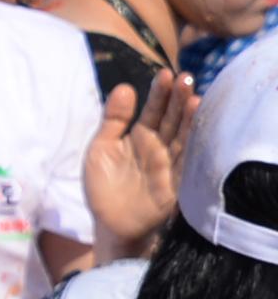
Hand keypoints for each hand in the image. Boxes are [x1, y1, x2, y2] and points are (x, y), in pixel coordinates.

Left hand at [87, 70, 192, 252]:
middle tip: (185, 77)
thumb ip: (112, 120)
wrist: (110, 224)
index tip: (165, 74)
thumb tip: (124, 87)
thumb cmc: (103, 186)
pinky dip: (191, 144)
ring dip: (189, 116)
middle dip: (178, 99)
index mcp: (139, 135)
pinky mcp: (175, 181)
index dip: (159, 93)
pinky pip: (185, 159)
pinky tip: (197, 126)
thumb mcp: (100, 149)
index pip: (153, 110)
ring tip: (194, 95)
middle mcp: (157, 146)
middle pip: (171, 118)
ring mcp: (168, 162)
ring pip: (181, 135)